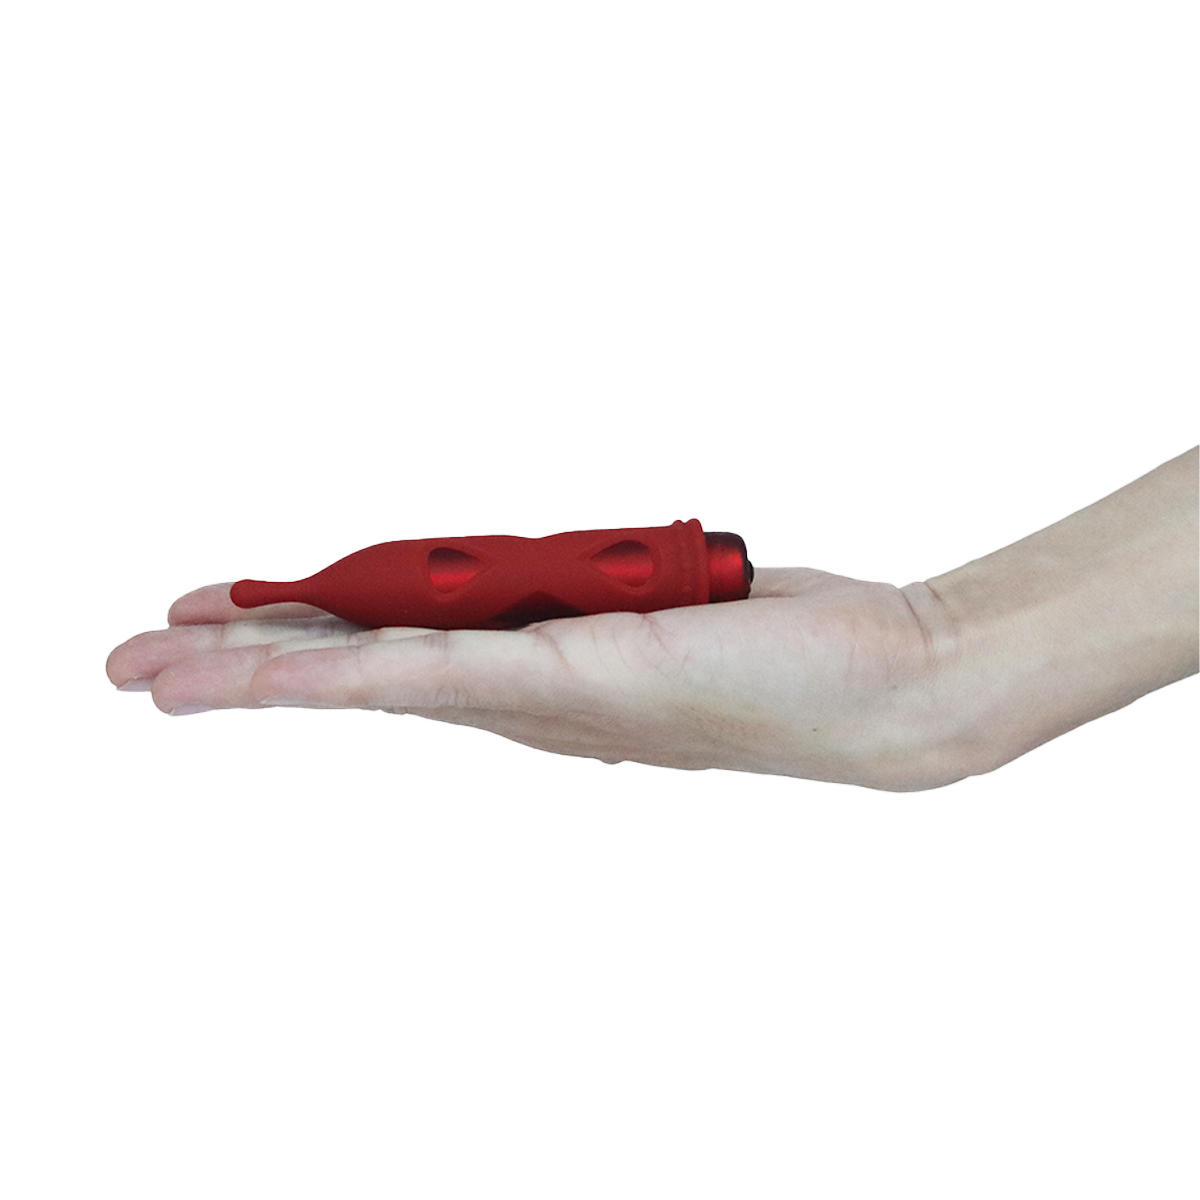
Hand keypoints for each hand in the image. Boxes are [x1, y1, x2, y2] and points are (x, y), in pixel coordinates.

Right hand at [106, 568, 959, 790]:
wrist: (879, 686)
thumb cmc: (784, 645)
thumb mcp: (656, 601)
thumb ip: (588, 599)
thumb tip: (555, 590)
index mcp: (534, 677)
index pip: (391, 653)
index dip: (303, 640)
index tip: (233, 616)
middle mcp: (521, 699)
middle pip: (356, 675)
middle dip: (240, 668)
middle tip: (137, 661)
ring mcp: (535, 697)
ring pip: (364, 681)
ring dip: (249, 675)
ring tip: (147, 668)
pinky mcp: (564, 683)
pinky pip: (421, 675)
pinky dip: (327, 672)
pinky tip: (249, 670)